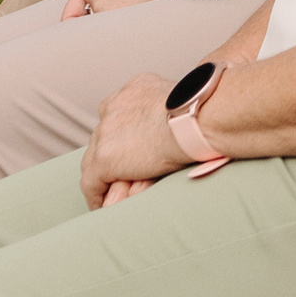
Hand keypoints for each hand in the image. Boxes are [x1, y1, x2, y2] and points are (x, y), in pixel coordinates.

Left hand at [81, 75, 193, 208]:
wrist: (195, 119)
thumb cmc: (203, 111)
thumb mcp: (182, 100)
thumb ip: (168, 110)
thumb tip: (174, 125)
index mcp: (134, 89)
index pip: (119, 115)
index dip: (125, 136)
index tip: (133, 150)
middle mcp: (114, 106)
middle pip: (104, 138)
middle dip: (114, 157)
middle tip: (125, 177)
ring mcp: (105, 133)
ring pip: (95, 161)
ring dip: (107, 178)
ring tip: (116, 195)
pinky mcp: (103, 159)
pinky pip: (92, 184)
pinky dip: (98, 197)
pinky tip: (105, 207)